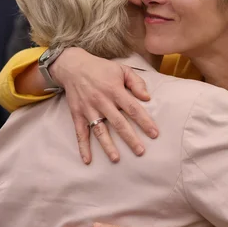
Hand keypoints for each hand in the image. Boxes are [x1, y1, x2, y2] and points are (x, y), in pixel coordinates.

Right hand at [50, 48, 158, 163]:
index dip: (144, 121)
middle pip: (118, 123)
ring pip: (100, 131)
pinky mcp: (77, 115)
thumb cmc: (101, 69)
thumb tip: (147, 97)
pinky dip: (83, 147)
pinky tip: (88, 160)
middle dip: (130, 138)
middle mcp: (101, 101)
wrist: (72, 66)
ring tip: (116, 159)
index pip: (133, 108)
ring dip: (108, 146)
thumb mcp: (121, 69)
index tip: (154, 134)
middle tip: (140, 152)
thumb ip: (136, 82)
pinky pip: (80, 133)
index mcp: (114, 90)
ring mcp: (88, 109)